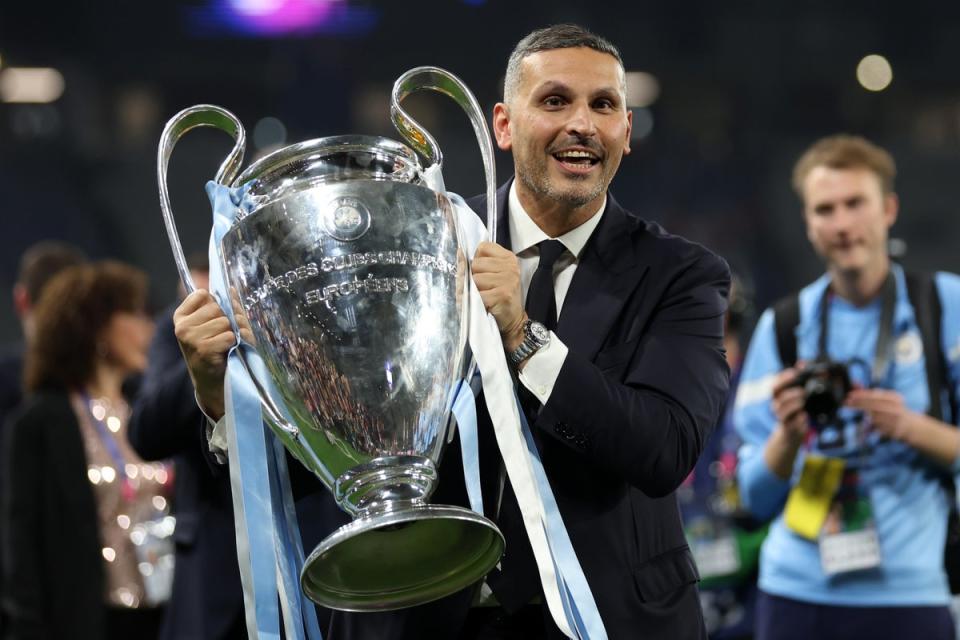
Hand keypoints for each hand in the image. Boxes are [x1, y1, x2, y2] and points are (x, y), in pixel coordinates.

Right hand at [173, 290, 235, 419]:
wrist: (214, 383)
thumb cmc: (217, 351)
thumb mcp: (217, 326)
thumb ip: (225, 306)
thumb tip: (230, 288)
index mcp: (181, 316)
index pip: (203, 294)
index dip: (216, 305)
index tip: (214, 320)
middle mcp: (181, 326)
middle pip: (217, 308)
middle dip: (228, 321)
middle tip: (224, 337)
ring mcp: (190, 338)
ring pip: (225, 322)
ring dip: (231, 334)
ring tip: (225, 346)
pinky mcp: (203, 349)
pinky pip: (229, 336)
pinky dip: (232, 344)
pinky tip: (225, 353)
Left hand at [472, 241, 525, 350]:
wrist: (512, 321)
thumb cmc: (497, 297)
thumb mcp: (488, 275)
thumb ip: (474, 263)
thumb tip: (459, 251)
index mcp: (507, 257)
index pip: (482, 247)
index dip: (477, 261)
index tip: (484, 273)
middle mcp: (510, 266)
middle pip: (476, 263)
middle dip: (474, 277)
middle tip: (483, 289)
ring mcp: (508, 280)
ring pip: (475, 279)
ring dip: (474, 291)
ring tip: (484, 297)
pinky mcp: (503, 294)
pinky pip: (477, 294)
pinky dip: (476, 302)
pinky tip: (485, 305)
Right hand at [771, 367, 809, 442]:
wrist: (791, 432)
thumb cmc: (795, 410)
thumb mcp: (796, 393)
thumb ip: (800, 378)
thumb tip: (802, 362)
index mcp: (778, 396)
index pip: (775, 384)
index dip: (783, 377)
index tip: (795, 372)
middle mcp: (776, 405)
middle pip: (776, 395)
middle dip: (789, 391)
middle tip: (803, 391)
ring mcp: (781, 416)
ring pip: (782, 409)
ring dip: (794, 404)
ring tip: (803, 401)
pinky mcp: (787, 427)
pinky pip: (791, 423)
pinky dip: (799, 419)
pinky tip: (805, 416)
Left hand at [846, 388, 916, 441]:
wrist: (910, 425)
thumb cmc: (892, 409)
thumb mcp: (882, 399)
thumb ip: (868, 392)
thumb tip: (854, 382)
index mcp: (894, 397)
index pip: (875, 395)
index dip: (862, 394)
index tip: (850, 395)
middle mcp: (896, 407)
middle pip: (874, 405)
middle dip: (859, 404)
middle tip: (847, 402)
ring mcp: (896, 419)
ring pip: (875, 418)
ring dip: (868, 416)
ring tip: (868, 414)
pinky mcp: (895, 430)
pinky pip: (878, 428)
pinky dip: (874, 425)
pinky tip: (876, 423)